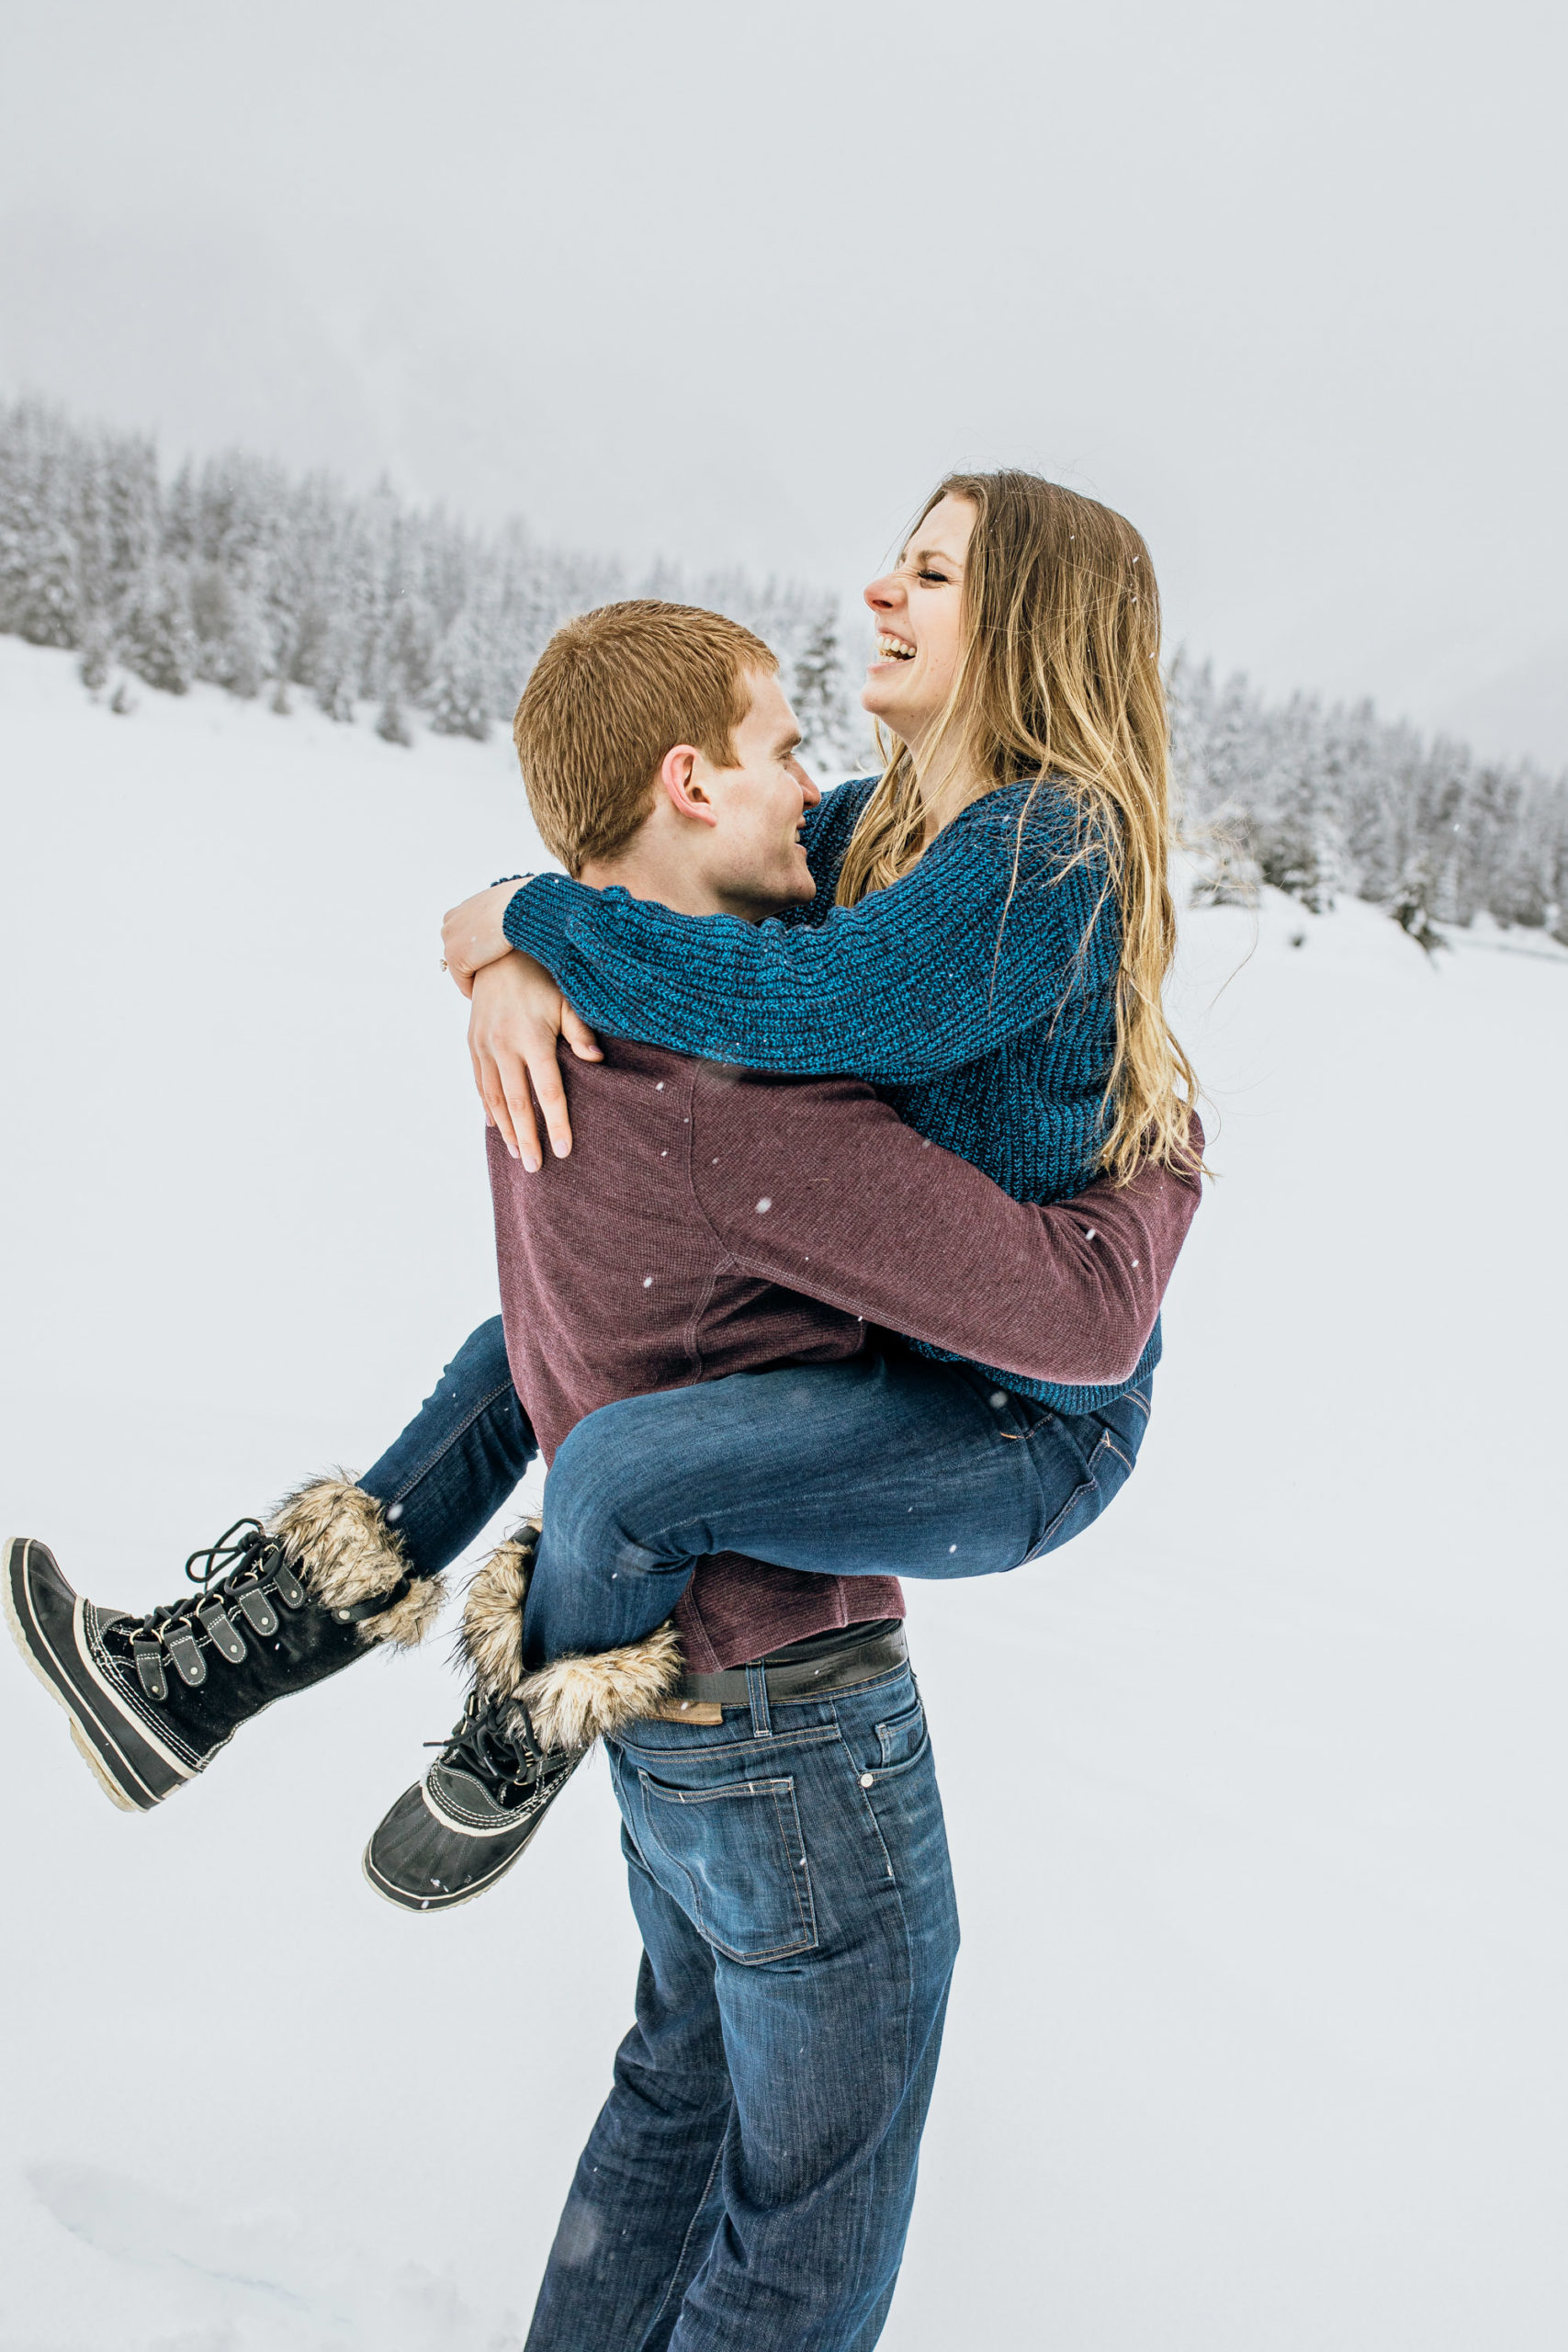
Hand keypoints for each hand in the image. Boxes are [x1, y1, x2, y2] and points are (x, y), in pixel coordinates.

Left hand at [441, 882, 520, 997]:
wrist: (521, 905)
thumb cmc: (527, 902)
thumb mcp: (514, 905)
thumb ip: (508, 916)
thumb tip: (520, 922)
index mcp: (463, 909)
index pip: (466, 938)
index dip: (481, 953)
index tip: (497, 965)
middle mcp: (451, 923)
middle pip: (461, 954)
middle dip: (476, 967)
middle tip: (497, 982)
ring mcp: (450, 940)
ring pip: (462, 970)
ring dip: (477, 980)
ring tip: (496, 991)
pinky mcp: (456, 958)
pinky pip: (464, 983)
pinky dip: (476, 992)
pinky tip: (493, 996)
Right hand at [468, 951, 602, 1168]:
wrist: (497, 953)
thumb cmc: (541, 976)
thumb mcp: (566, 998)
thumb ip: (580, 1030)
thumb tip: (597, 1060)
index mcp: (532, 1039)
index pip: (548, 1092)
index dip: (556, 1124)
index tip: (564, 1151)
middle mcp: (504, 1046)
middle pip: (517, 1103)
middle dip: (527, 1138)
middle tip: (535, 1167)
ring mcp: (484, 1046)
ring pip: (494, 1098)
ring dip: (506, 1129)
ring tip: (516, 1154)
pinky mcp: (472, 1043)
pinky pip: (478, 1082)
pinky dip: (486, 1107)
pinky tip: (495, 1126)